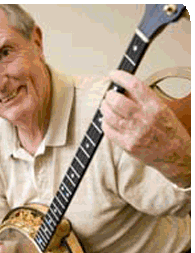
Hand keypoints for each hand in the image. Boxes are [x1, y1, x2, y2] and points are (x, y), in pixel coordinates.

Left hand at [101, 70, 190, 187]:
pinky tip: (107, 121)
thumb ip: (143, 99)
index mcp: (154, 106)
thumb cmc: (168, 130)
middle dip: (109, 95)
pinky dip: (104, 124)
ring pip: (109, 116)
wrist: (174, 153)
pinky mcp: (128, 145)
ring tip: (105, 107)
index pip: (134, 85)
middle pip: (117, 101)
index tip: (113, 74)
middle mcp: (144, 118)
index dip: (120, 77)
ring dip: (104, 109)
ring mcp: (135, 133)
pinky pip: (108, 131)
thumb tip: (123, 89)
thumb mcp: (161, 108)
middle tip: (108, 94)